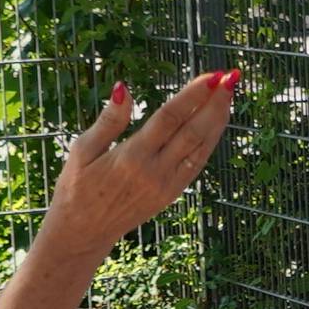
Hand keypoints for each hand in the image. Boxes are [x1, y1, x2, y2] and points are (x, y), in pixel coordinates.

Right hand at [44, 71, 235, 252]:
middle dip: (215, 103)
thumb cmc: (77, 187)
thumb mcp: (83, 150)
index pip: (170, 118)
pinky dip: (211, 140)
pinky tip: (217, 122)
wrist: (83, 232)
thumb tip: (124, 88)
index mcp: (132, 156)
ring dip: (219, 119)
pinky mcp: (173, 193)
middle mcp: (155, 171)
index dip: (194, 95)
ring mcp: (168, 184)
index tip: (212, 76)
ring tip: (229, 93)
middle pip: (194, 130)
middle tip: (231, 77)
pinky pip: (198, 163)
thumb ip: (108, 120)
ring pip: (202, 147)